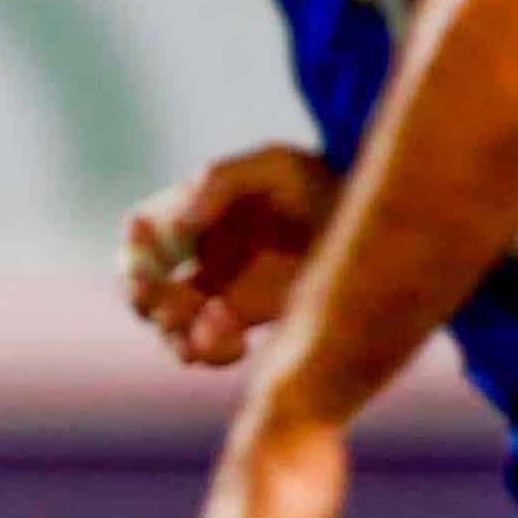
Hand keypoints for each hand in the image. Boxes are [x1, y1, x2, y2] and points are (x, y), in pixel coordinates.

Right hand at [124, 142, 339, 369]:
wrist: (381, 220)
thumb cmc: (323, 179)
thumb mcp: (277, 165)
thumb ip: (222, 180)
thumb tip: (181, 222)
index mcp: (191, 211)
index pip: (139, 238)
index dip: (135, 259)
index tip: (148, 274)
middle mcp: (195, 256)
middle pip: (144, 291)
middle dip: (153, 305)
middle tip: (180, 310)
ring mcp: (217, 293)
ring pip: (171, 328)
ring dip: (179, 336)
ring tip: (220, 330)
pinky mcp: (245, 323)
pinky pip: (209, 349)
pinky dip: (211, 351)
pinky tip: (237, 342)